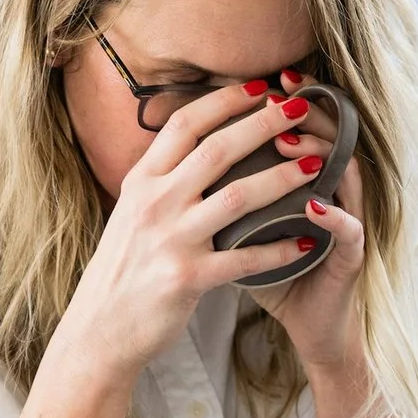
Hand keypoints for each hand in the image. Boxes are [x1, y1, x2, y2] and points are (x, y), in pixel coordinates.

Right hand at [44, 81, 322, 393]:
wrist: (100, 329)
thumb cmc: (123, 270)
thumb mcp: (130, 214)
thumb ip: (161, 181)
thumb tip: (192, 145)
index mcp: (141, 181)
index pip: (185, 124)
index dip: (225, 101)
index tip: (261, 87)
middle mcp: (154, 203)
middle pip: (218, 150)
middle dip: (264, 125)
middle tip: (301, 109)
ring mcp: (171, 239)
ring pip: (238, 197)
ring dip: (282, 178)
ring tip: (317, 166)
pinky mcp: (187, 278)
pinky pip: (245, 258)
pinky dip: (279, 249)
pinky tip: (308, 242)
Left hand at [246, 68, 366, 377]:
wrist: (311, 331)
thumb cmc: (278, 279)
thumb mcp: (246, 232)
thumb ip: (226, 200)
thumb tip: (181, 166)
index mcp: (307, 183)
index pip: (301, 129)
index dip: (283, 103)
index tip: (257, 82)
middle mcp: (334, 194)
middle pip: (328, 137)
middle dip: (304, 113)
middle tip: (278, 94)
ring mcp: (348, 223)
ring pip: (345, 174)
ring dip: (316, 156)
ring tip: (287, 144)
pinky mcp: (354, 258)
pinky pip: (350, 230)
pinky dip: (333, 216)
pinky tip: (313, 205)